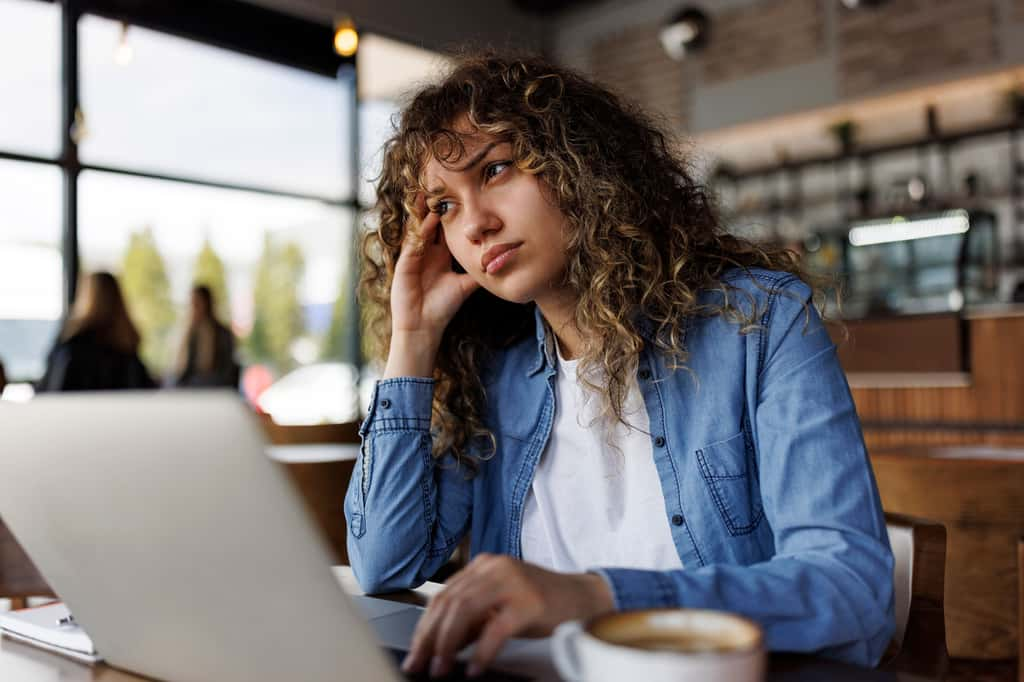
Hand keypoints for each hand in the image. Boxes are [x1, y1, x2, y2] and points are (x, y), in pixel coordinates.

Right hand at [384, 200, 479, 377]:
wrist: (424, 327)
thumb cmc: (443, 307)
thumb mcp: (465, 285)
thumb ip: (478, 271)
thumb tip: (500, 260)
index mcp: (438, 254)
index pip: (444, 228)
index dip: (451, 213)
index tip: (460, 195)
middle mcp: (425, 252)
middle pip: (429, 222)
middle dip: (434, 205)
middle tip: (442, 184)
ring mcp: (413, 256)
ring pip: (419, 228)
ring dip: (424, 211)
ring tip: (430, 193)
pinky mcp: (404, 264)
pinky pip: (413, 243)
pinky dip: (420, 231)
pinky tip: (428, 219)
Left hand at [401, 554, 613, 677]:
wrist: (583, 598)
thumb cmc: (540, 604)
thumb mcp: (499, 607)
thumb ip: (471, 621)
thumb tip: (438, 646)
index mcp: (483, 565)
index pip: (443, 596)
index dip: (424, 627)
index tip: (414, 652)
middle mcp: (494, 567)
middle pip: (450, 603)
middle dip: (430, 638)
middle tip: (420, 666)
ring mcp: (512, 582)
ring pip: (466, 611)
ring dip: (448, 646)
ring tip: (441, 670)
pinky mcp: (529, 602)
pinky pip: (496, 629)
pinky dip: (481, 653)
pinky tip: (473, 669)